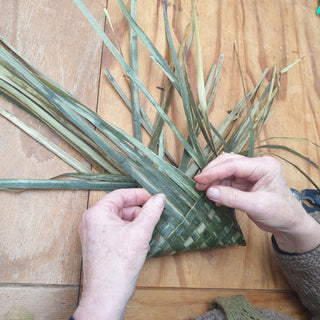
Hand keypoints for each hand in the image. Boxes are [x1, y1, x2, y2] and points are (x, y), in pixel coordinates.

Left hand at [73, 189, 164, 319]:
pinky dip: (129, 233)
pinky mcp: (98, 244)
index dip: (139, 195)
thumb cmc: (117, 266)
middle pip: (120, 207)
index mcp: (97, 213)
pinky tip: (140, 243)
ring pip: (119, 219)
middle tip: (154, 215)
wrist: (106, 297)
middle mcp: (91, 221)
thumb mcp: (140, 233)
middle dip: (138, 211)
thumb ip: (151, 212)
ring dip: (135, 224)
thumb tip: (160, 198)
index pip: (120, 194)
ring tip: (147, 233)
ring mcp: (93, 233)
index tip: (153, 198)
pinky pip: (116, 231)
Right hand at [194, 153, 319, 252]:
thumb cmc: (280, 213)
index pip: (234, 165)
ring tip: (204, 191)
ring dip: (214, 181)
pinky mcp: (245, 182)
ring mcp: (250, 173)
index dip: (214, 171)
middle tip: (198, 184)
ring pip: (226, 171)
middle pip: (228, 163)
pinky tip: (214, 197)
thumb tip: (209, 191)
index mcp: (264, 166)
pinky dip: (219, 187)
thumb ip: (232, 198)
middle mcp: (256, 166)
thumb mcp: (256, 206)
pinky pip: (227, 181)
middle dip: (212, 173)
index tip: (199, 179)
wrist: (289, 224)